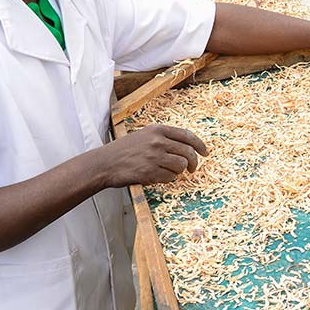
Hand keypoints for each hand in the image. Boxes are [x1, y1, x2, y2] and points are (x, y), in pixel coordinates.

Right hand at [93, 124, 208, 186]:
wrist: (104, 163)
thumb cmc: (124, 151)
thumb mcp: (144, 136)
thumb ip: (164, 138)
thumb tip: (187, 147)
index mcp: (157, 130)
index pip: (187, 135)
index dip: (199, 145)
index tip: (205, 152)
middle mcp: (157, 141)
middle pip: (188, 152)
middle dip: (194, 162)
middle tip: (192, 169)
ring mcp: (154, 156)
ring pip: (181, 166)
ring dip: (178, 172)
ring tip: (168, 172)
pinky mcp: (150, 171)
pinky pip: (170, 177)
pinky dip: (168, 179)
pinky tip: (157, 177)